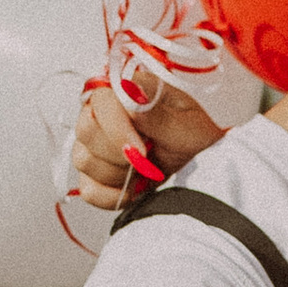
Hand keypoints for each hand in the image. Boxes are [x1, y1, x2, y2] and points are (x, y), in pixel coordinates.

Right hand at [68, 76, 230, 212]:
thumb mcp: (188, 125)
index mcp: (128, 91)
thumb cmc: (197, 136)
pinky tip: (133, 188)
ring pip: (82, 160)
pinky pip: (87, 188)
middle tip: (146, 160)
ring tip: (145, 171)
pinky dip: (111, 195)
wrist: (205, 162)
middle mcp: (106, 112)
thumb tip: (132, 99)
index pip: (101, 101)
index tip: (142, 150)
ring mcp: (96, 142)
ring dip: (117, 174)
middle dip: (117, 153)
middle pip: (85, 130)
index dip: (117, 129)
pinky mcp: (95, 172)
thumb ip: (159, 115)